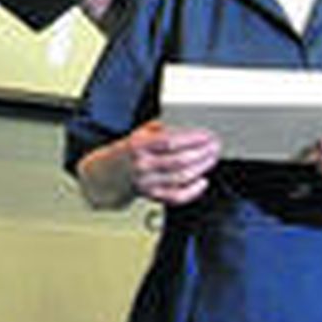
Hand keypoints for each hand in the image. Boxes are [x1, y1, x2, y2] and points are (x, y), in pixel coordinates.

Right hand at [80, 120, 219, 206]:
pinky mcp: (151, 196)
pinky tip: (202, 181)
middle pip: (179, 160)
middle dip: (202, 153)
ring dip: (201, 168)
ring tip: (211, 158)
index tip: (207, 135)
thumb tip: (186, 124)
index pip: (170, 141)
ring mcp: (147, 182)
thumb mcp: (139, 133)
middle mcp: (142, 164)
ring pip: (181, 177)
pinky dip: (192, 191)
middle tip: (215, 146)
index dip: (192, 139)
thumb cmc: (126, 152)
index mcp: (138, 145)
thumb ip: (161, 128)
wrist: (106, 175)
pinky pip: (176, 196)